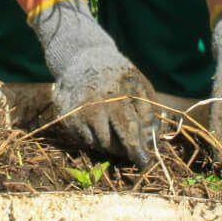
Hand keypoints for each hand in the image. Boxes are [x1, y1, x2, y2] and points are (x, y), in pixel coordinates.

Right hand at [30, 0, 161, 161]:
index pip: (132, 127)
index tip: (144, 162)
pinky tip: (99, 126)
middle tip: (135, 156)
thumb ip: (148, 110)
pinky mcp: (69, 118)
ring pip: (101, 144)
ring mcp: (82, 112)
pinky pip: (87, 141)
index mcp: (120, 94)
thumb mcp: (139, 84)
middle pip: (116, 140)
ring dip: (112, 146)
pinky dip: (96, 139)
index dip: (139, 148)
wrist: (81, 58)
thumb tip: (152, 139)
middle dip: (127, 152)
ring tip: (116, 133)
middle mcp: (99, 104)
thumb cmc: (117, 75)